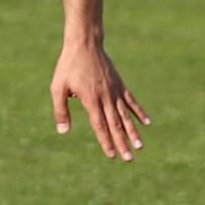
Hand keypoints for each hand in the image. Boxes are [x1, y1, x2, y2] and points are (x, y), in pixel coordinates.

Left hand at [50, 41, 150, 160]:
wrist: (85, 44)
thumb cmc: (68, 67)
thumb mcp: (57, 88)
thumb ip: (61, 110)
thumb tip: (63, 132)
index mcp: (90, 100)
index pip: (99, 125)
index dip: (106, 141)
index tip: (111, 155)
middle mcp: (106, 98)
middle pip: (115, 125)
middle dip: (122, 143)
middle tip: (128, 159)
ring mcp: (115, 91)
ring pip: (126, 116)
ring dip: (133, 132)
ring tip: (139, 147)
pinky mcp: (120, 85)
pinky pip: (131, 101)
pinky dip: (139, 112)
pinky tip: (147, 123)